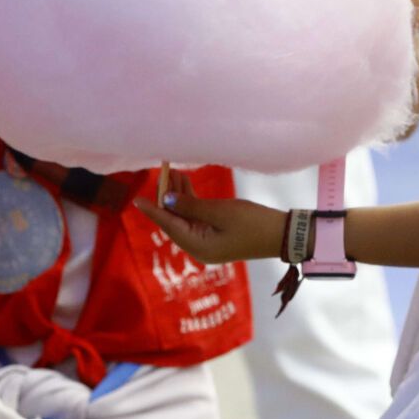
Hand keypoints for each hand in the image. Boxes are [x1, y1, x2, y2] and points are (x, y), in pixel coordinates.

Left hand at [138, 170, 286, 264]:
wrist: (282, 234)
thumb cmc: (252, 223)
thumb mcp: (219, 211)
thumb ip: (191, 206)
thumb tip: (167, 201)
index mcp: (197, 246)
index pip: (168, 225)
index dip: (153, 209)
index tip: (137, 199)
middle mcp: (198, 247)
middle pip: (175, 220)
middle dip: (167, 197)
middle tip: (163, 172)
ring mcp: (208, 241)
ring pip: (185, 217)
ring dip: (179, 196)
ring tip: (174, 172)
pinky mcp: (216, 234)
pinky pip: (197, 217)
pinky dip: (191, 202)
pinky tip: (187, 184)